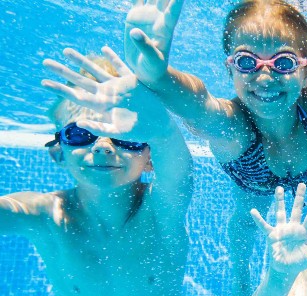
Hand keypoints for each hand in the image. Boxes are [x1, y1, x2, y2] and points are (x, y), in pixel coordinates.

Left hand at [41, 46, 168, 141]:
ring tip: (65, 51)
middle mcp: (106, 94)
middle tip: (45, 62)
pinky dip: (113, 57)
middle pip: (80, 80)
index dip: (59, 89)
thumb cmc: (139, 132)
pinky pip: (120, 66)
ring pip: (96, 70)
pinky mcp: (132, 82)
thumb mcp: (118, 132)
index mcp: (101, 105)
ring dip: (81, 61)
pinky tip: (104, 48)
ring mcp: (118, 87)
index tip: (43, 82)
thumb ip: (99, 127)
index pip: (75, 95)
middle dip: (63, 71)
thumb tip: (79, 123)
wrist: (159, 126)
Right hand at [124, 0, 183, 84]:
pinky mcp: (136, 16)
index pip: (173, 10)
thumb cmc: (154, 68)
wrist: (146, 70)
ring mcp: (147, 14)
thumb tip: (135, 33)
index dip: (177, 1)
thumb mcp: (152, 60)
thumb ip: (145, 46)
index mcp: (166, 27)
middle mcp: (158, 17)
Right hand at [250, 183, 306, 275]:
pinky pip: (264, 225)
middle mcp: (293, 227)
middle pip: (297, 209)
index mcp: (304, 232)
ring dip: (280, 201)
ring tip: (279, 188)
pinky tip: (253, 211)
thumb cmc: (299, 263)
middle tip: (302, 184)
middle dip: (299, 197)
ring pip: (281, 212)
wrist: (285, 269)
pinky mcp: (272, 235)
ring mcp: (282, 230)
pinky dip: (258, 219)